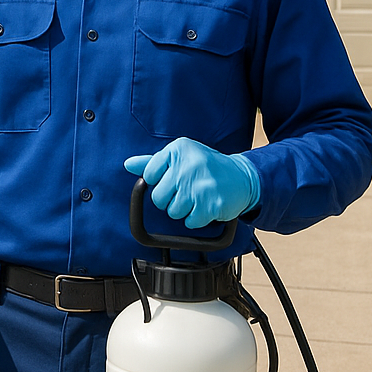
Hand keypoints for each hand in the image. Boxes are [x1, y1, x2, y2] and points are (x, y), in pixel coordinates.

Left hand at [123, 138, 259, 229]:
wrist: (243, 177)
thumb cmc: (208, 167)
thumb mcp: (181, 157)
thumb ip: (153, 162)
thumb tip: (128, 164)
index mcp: (178, 150)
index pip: (149, 175)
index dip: (160, 182)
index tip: (173, 180)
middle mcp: (188, 165)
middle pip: (158, 198)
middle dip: (170, 199)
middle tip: (186, 191)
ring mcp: (199, 186)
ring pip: (172, 212)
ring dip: (184, 210)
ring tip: (197, 198)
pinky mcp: (210, 204)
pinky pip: (190, 222)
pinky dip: (197, 219)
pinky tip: (206, 206)